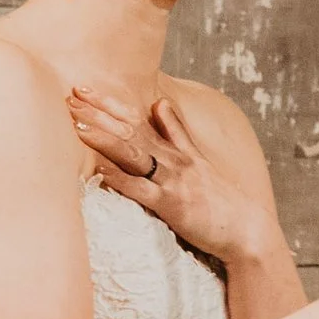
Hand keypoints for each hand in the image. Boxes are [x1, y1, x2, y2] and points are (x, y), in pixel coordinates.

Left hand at [70, 83, 274, 269]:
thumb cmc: (221, 199)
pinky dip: (119, 179)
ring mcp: (172, 181)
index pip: (139, 118)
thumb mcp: (199, 159)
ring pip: (133, 154)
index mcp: (178, 149)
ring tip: (77, 124)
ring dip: (104, 138)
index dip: (111, 103)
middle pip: (132, 129)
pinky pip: (141, 190)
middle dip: (100, 113)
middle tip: (71, 96)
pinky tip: (99, 169)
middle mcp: (174, 159)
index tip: (85, 89)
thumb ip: (177, 132)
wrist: (246, 228)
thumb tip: (159, 102)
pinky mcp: (171, 206)